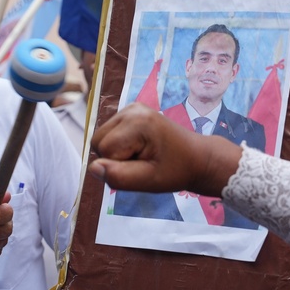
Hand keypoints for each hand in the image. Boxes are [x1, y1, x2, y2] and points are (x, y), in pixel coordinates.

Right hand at [88, 103, 241, 198]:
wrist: (196, 157)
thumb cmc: (176, 170)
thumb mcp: (149, 181)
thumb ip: (119, 177)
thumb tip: (93, 168)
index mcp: (138, 122)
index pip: (104, 150)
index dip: (119, 165)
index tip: (143, 166)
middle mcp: (131, 109)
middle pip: (98, 141)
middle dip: (115, 157)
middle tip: (142, 162)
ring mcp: (131, 108)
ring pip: (101, 138)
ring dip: (117, 152)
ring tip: (142, 155)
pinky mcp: (131, 111)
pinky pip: (109, 133)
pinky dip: (120, 145)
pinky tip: (140, 147)